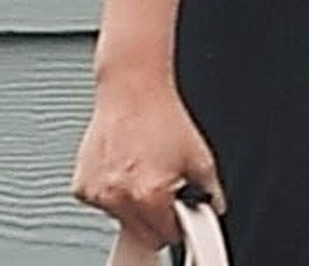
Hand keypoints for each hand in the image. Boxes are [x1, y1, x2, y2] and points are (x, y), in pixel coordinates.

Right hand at [72, 72, 226, 249]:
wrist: (133, 88)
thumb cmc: (162, 114)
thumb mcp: (199, 154)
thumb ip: (209, 189)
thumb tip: (213, 205)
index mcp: (149, 195)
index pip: (166, 235)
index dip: (178, 224)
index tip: (180, 213)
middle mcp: (119, 198)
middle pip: (141, 233)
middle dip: (155, 217)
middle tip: (163, 187)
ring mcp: (98, 193)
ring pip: (120, 217)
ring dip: (133, 202)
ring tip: (143, 167)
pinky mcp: (81, 186)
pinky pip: (101, 202)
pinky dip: (113, 190)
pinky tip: (124, 164)